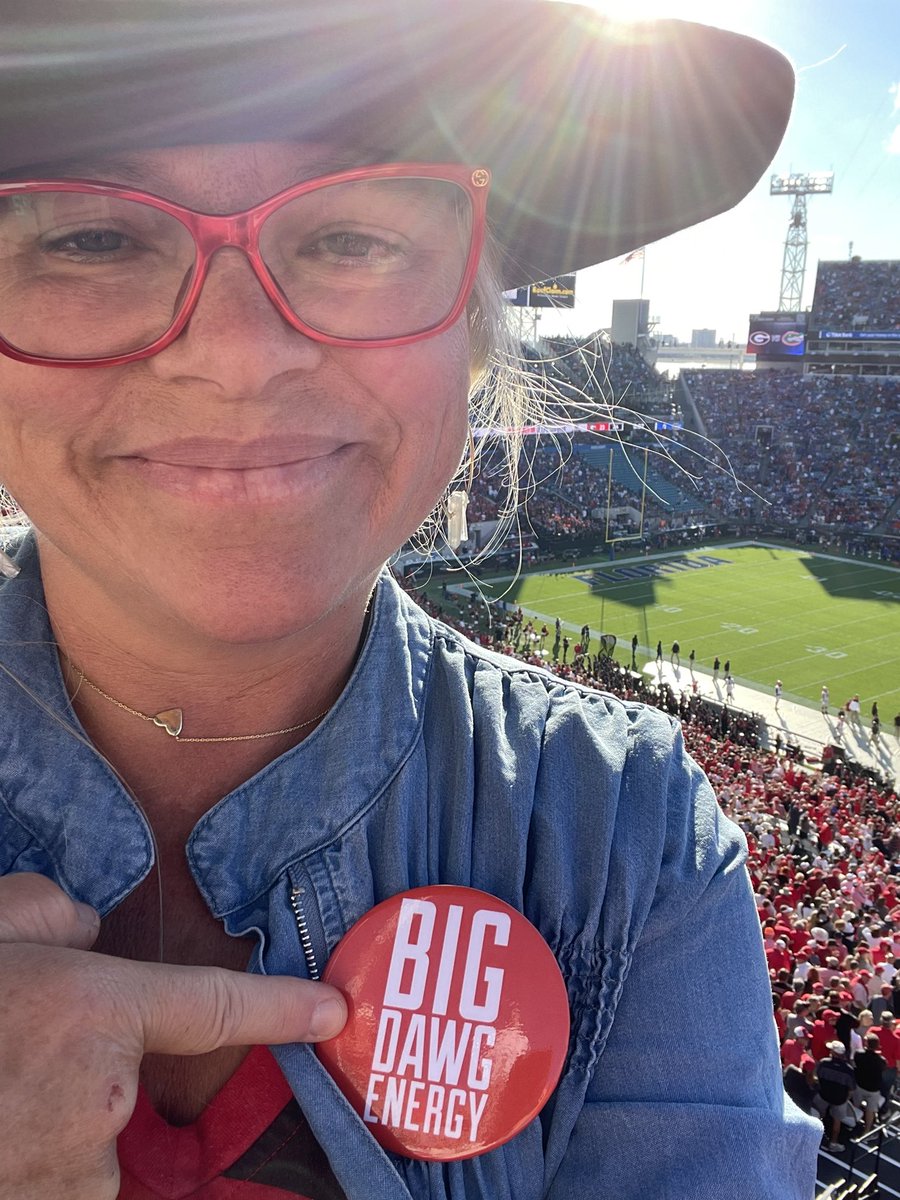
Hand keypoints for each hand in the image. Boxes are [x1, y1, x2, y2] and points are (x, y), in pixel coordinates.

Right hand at [0, 873, 346, 1199]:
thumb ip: (53, 918)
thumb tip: (85, 933)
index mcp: (93, 1012)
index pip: (214, 1006)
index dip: (281, 1010)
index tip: (333, 1012)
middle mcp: (95, 1100)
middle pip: (126, 1087)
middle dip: (85, 1074)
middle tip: (12, 1052)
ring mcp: (63, 1173)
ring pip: (86, 1147)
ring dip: (46, 1122)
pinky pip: (55, 1179)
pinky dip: (30, 1154)